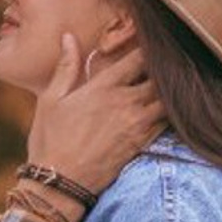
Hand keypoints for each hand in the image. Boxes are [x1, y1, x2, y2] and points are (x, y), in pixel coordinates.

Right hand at [25, 33, 163, 191]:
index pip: (138, 58)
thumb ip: (65, 67)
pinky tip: (169, 109)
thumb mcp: (50, 99)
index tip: (152, 41)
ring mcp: (137, 124)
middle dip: (164, 68)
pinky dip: (171, 113)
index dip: (148, 46)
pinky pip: (167, 122)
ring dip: (170, 91)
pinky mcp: (142, 144)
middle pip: (160, 77)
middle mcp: (125, 103)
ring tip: (170, 84)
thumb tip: (69, 37)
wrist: (59, 184)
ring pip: (168, 99)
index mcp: (103, 87)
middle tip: (167, 62)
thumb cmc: (50, 140)